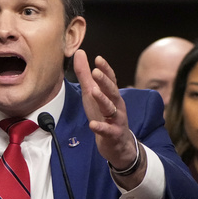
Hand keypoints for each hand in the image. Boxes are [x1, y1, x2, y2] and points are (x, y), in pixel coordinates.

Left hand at [73, 49, 144, 184]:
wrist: (117, 145)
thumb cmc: (104, 115)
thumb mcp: (92, 94)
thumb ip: (85, 75)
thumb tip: (80, 52)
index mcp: (112, 95)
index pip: (110, 79)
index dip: (106, 69)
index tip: (98, 58)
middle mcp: (117, 105)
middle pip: (112, 91)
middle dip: (105, 81)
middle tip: (96, 71)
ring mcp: (116, 120)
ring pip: (111, 109)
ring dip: (103, 100)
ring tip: (93, 92)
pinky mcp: (113, 134)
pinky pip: (107, 130)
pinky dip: (100, 127)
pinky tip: (92, 125)